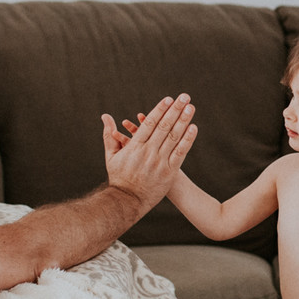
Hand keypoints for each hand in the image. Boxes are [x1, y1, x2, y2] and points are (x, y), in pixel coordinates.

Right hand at [101, 94, 195, 210]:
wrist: (127, 201)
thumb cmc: (119, 177)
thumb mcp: (112, 156)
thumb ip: (110, 135)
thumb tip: (105, 116)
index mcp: (134, 147)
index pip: (149, 124)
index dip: (160, 110)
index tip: (168, 99)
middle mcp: (148, 153)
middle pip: (164, 127)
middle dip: (175, 110)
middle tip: (184, 97)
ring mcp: (160, 162)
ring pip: (174, 137)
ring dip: (183, 120)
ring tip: (190, 107)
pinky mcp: (169, 172)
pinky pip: (180, 153)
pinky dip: (187, 140)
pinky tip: (194, 128)